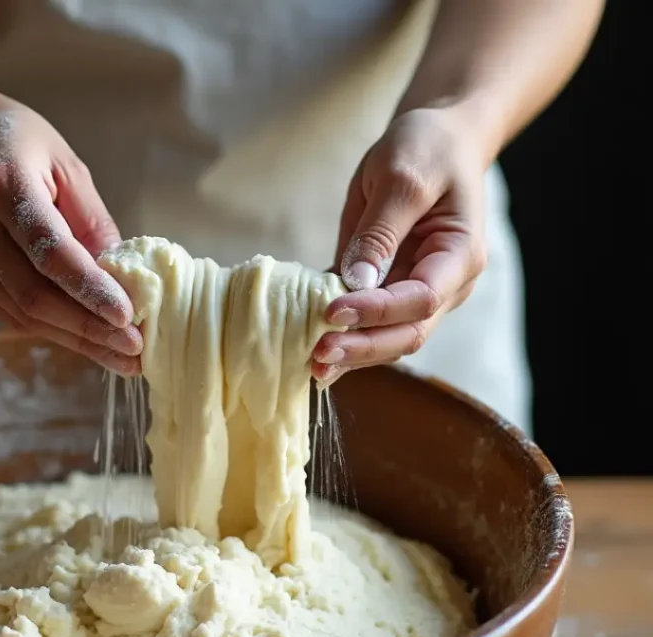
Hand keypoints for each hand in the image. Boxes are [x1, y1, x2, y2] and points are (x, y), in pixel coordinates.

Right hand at [0, 88, 141, 374]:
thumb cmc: (16, 143)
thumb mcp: (65, 164)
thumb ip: (92, 221)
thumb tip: (122, 279)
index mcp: (1, 185)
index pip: (49, 251)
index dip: (89, 289)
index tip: (127, 316)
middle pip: (35, 295)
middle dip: (89, 328)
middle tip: (135, 350)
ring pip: (24, 314)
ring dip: (77, 340)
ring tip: (121, 356)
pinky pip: (12, 313)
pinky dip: (53, 330)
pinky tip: (88, 340)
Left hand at [312, 108, 487, 382]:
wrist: (439, 140)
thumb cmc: (428, 150)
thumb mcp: (401, 178)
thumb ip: (380, 232)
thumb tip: (355, 283)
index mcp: (458, 256)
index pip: (420, 299)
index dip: (377, 311)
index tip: (333, 312)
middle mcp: (445, 286)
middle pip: (406, 333)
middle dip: (362, 348)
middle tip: (318, 355)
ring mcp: (417, 293)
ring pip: (387, 338)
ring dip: (351, 353)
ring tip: (311, 364)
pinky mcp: (389, 292)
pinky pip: (366, 323)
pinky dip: (342, 336)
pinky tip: (310, 350)